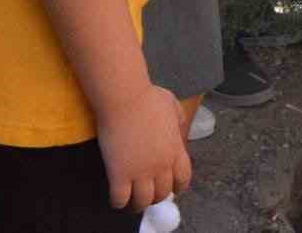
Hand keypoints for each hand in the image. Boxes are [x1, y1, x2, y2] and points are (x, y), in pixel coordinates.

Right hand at [96, 83, 190, 210]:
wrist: (125, 98)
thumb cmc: (148, 98)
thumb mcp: (174, 108)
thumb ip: (178, 122)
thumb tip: (177, 132)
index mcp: (176, 150)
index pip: (184, 178)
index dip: (178, 186)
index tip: (173, 188)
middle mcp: (162, 165)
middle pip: (163, 192)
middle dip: (157, 195)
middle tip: (149, 193)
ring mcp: (141, 171)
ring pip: (143, 201)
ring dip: (139, 204)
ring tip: (133, 202)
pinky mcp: (119, 174)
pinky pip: (120, 199)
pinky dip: (119, 203)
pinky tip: (117, 199)